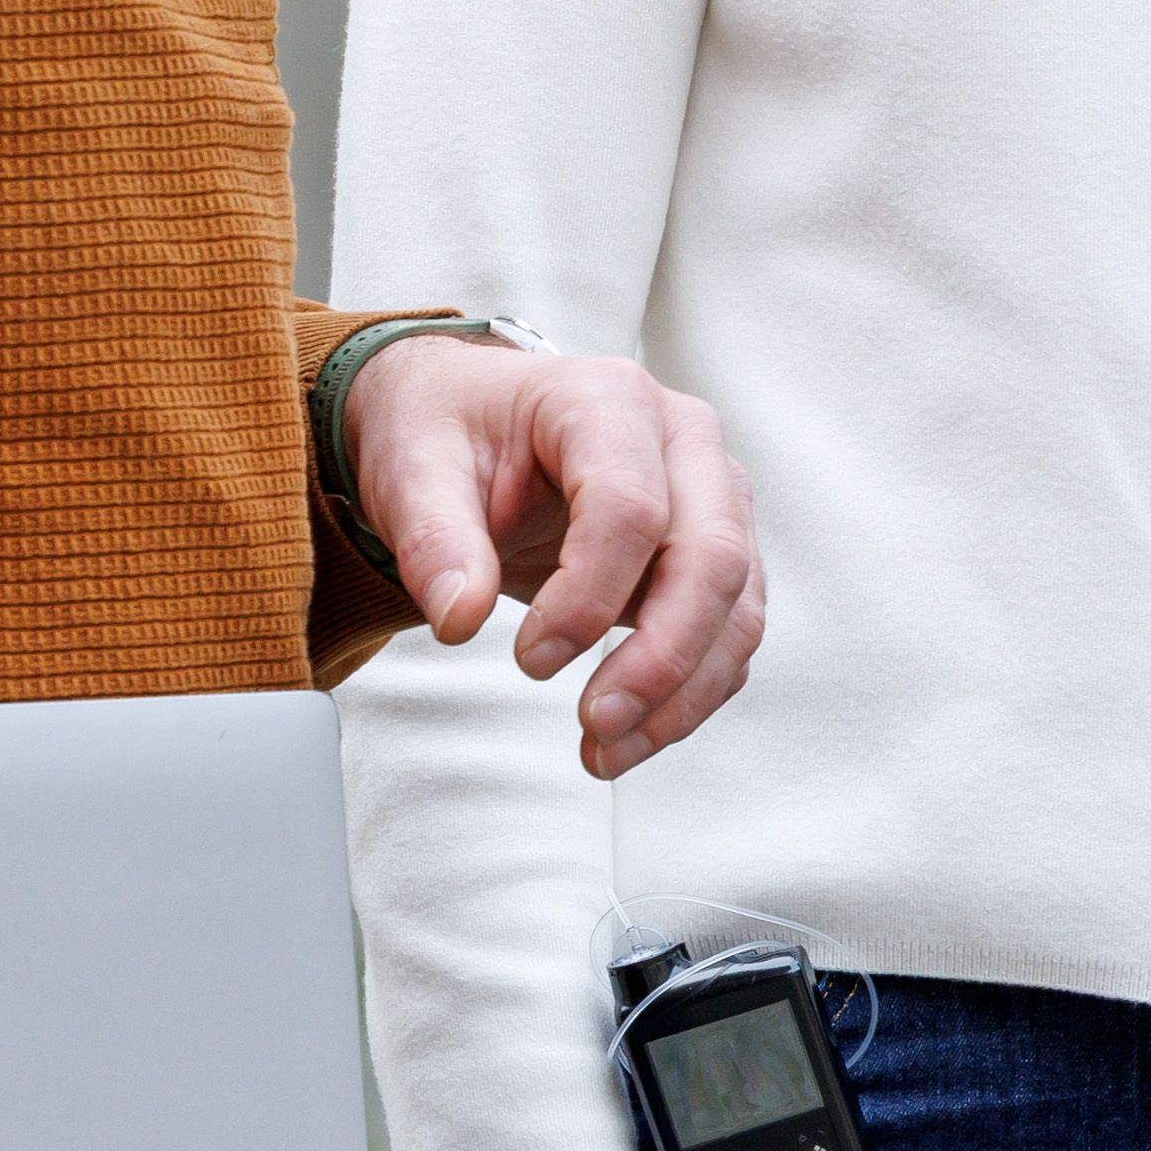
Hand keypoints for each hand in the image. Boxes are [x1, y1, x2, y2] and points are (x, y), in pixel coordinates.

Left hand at [349, 338, 764, 774]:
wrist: (474, 421)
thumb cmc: (452, 431)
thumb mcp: (414, 468)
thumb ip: (433, 539)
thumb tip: (458, 618)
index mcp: (608, 399)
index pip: (631, 507)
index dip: (587, 596)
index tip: (529, 658)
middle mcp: (682, 438)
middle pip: (712, 555)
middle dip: (662, 656)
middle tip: (595, 724)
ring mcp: (711, 493)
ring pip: (737, 603)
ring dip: (684, 692)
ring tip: (606, 751)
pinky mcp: (715, 548)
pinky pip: (730, 630)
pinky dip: (692, 693)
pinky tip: (633, 734)